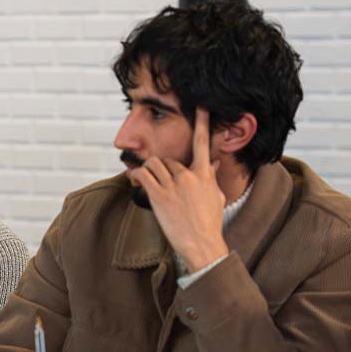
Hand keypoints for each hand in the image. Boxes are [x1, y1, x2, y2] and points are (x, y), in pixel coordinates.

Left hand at [129, 108, 227, 272]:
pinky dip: (136, 175)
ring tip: (147, 180)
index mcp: (204, 174)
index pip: (203, 143)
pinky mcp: (159, 196)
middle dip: (164, 169)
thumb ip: (212, 177)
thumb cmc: (210, 223)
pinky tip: (134, 181)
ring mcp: (173, 186)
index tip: (201, 107)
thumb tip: (215, 163)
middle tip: (162, 183)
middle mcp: (189, 176)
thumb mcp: (215, 197)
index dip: (203, 122)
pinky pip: (143, 175)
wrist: (202, 245)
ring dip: (149, 170)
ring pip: (155, 163)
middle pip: (170, 159)